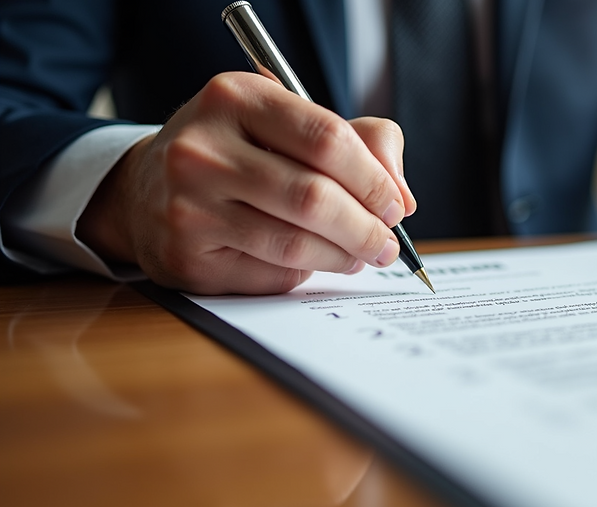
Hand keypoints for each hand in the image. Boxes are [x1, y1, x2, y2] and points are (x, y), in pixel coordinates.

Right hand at [77, 72, 415, 294]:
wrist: (148, 189)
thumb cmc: (240, 153)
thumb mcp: (291, 124)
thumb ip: (361, 143)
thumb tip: (402, 198)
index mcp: (235, 97)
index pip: (326, 138)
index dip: (373, 179)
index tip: (395, 205)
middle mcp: (202, 148)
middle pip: (313, 197)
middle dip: (365, 227)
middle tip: (387, 244)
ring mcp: (187, 205)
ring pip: (294, 243)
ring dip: (343, 257)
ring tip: (362, 255)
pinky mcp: (185, 256)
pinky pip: (268, 273)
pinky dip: (304, 272)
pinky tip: (312, 261)